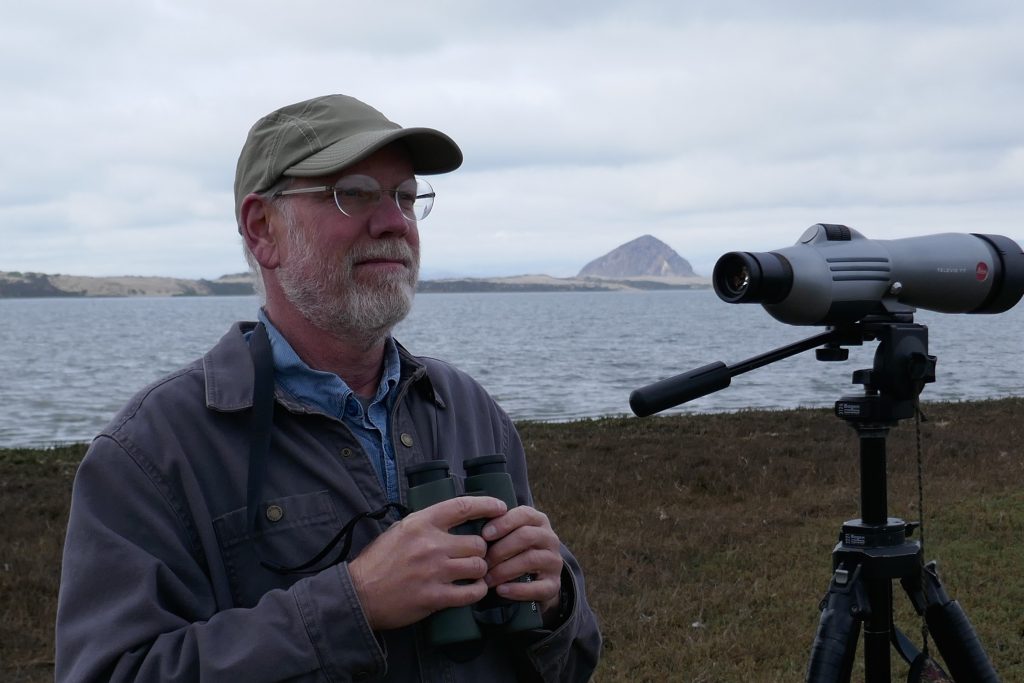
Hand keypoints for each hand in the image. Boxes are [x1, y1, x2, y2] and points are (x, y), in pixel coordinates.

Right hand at [348, 495, 506, 630]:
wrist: (360, 593)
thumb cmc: (379, 561)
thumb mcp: (400, 530)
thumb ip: (426, 524)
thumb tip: (454, 518)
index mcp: (421, 523)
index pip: (462, 507)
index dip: (486, 505)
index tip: (500, 508)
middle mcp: (430, 544)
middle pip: (477, 542)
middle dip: (481, 550)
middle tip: (477, 556)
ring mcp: (434, 571)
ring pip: (478, 566)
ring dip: (480, 571)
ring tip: (474, 574)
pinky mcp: (434, 597)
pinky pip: (471, 593)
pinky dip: (477, 591)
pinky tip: (473, 589)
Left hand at [481, 506, 563, 620]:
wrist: (537, 581)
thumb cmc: (514, 552)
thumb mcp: (510, 536)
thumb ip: (498, 528)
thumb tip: (472, 526)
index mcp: (538, 522)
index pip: (524, 514)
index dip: (503, 523)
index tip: (484, 535)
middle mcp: (550, 539)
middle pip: (526, 536)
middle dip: (500, 549)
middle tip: (482, 561)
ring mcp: (554, 562)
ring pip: (531, 559)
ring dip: (505, 570)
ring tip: (487, 579)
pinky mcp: (554, 585)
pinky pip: (538, 587)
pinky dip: (517, 589)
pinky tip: (501, 590)